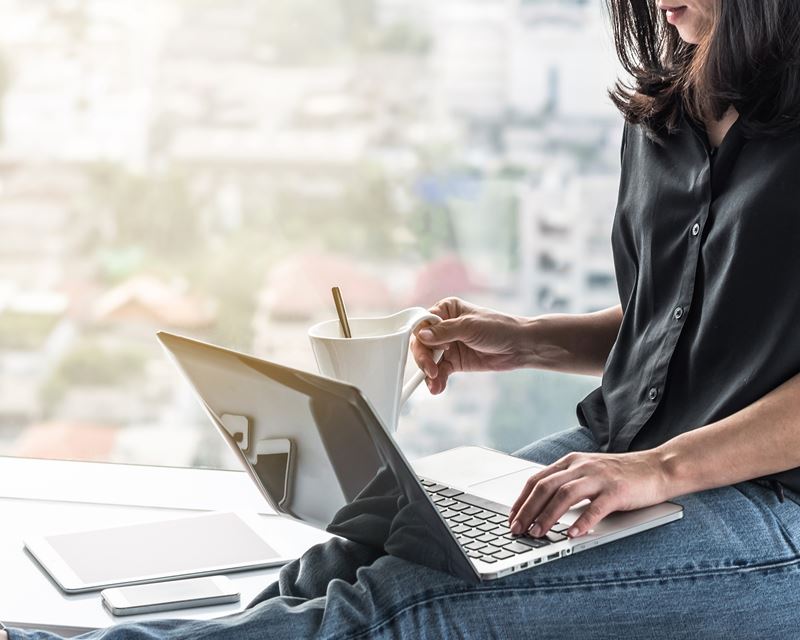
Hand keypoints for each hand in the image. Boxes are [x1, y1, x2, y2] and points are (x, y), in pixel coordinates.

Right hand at [410, 297, 525, 393]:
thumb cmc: (498, 328)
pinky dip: (437, 380)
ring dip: (429, 373)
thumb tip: (421, 335)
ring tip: (434, 383)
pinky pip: (440, 372)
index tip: (427, 348)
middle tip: (430, 371)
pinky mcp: (454, 362)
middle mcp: (444, 327)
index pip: (423, 323)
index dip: (421, 337)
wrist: (519, 346)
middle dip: (424, 358)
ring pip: (429, 360)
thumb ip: (444, 332)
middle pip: (422, 343)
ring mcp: (448, 345)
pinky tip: (437, 388)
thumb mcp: (469, 327)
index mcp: (446, 310)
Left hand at [507, 449, 669, 537]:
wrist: (658, 467)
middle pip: (545, 487)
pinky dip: (581, 522)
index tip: (511, 518)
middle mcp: (581, 466)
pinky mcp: (617, 490)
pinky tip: (572, 535)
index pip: (537, 479)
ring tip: (537, 533)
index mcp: (571, 462)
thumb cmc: (621, 475)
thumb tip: (541, 508)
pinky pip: (595, 507)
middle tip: (517, 530)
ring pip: (565, 495)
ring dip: (548, 516)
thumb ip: (567, 484)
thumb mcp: (588, 472)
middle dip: (527, 510)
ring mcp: (599, 477)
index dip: (521, 500)